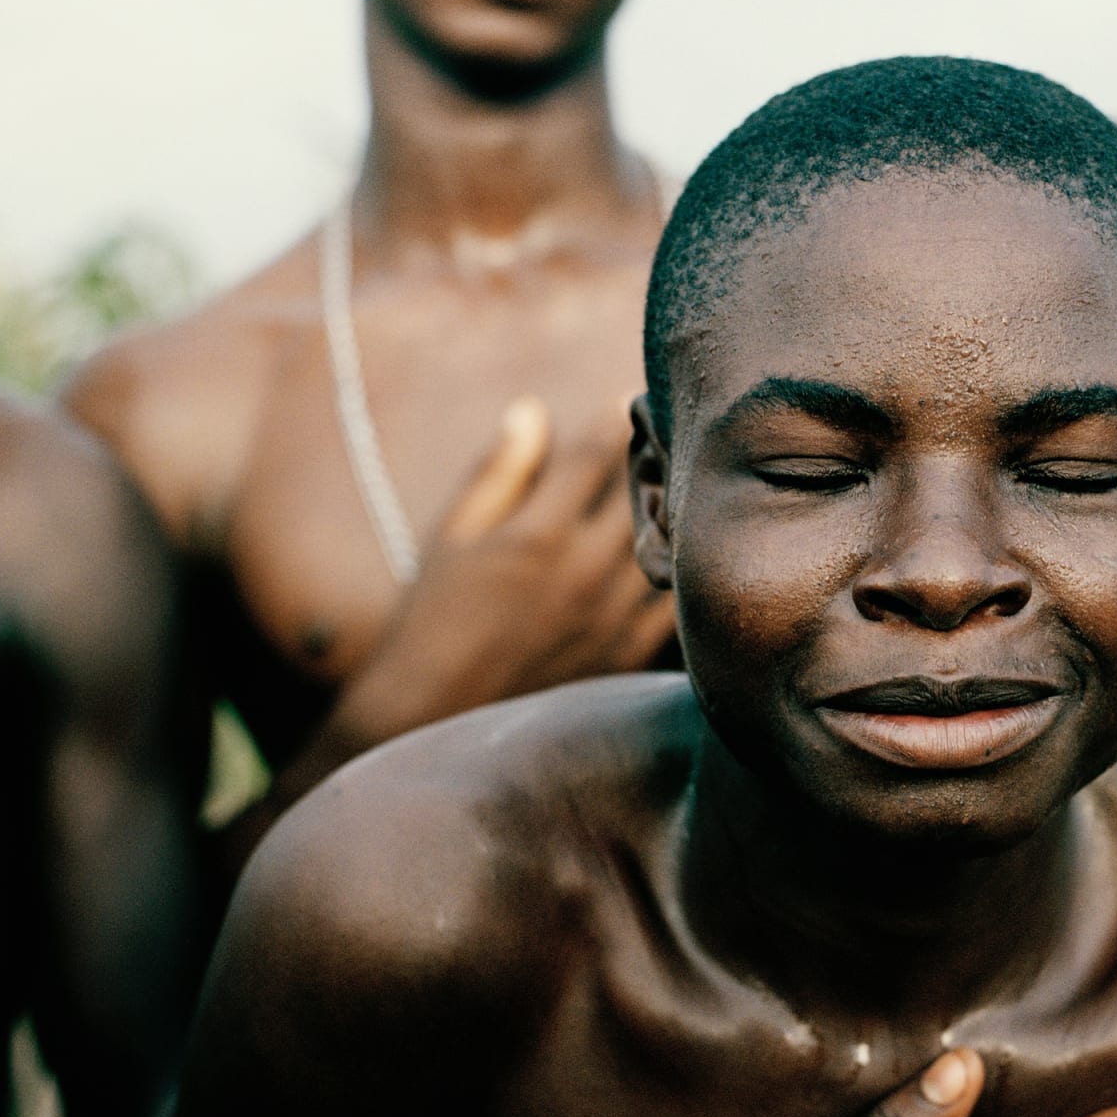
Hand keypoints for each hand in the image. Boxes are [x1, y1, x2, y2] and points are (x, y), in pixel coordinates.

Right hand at [337, 396, 674, 745]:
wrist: (435, 720)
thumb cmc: (433, 624)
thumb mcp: (453, 538)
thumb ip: (499, 474)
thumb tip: (531, 411)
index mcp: (538, 536)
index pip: (596, 454)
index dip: (615, 417)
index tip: (628, 397)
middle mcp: (584, 575)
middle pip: (646, 496)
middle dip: (657, 458)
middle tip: (668, 434)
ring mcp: (612, 619)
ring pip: (670, 547)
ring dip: (678, 512)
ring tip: (683, 489)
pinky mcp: (626, 657)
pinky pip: (674, 603)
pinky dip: (682, 571)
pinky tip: (683, 554)